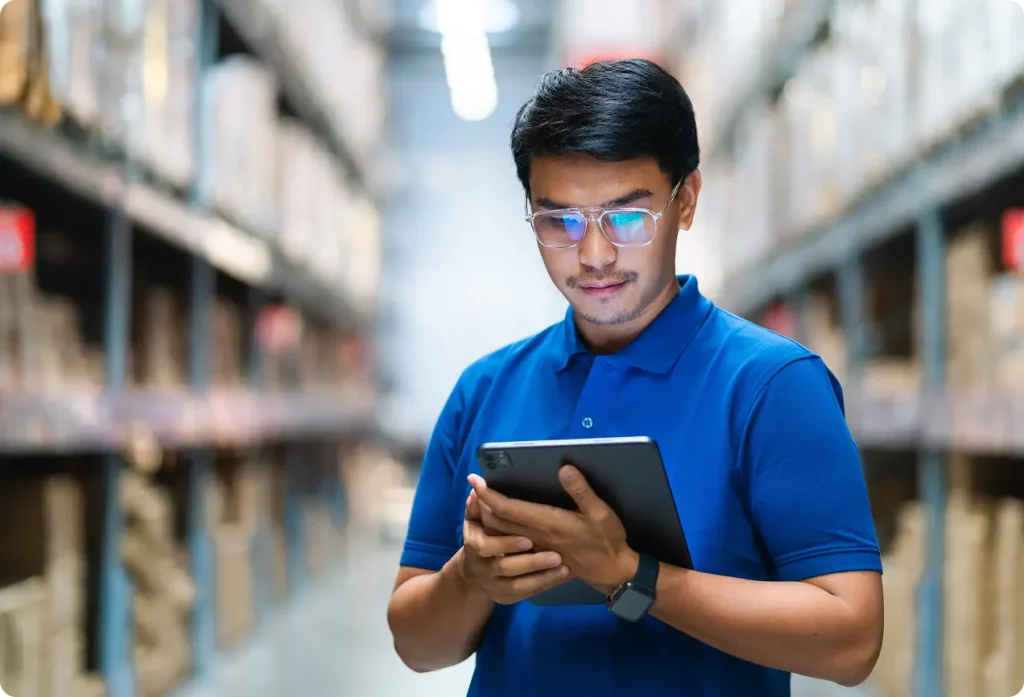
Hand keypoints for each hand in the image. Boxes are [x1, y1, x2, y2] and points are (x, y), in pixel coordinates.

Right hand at [457, 489, 572, 604]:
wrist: (473, 575)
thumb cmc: (481, 537)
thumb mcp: (475, 522)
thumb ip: (477, 506)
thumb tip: (476, 486)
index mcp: (474, 547)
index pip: (487, 547)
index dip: (507, 544)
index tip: (529, 539)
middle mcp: (482, 569)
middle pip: (506, 568)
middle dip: (531, 563)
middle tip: (557, 555)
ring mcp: (494, 587)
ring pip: (519, 586)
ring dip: (543, 577)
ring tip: (565, 567)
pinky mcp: (507, 598)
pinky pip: (528, 593)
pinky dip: (546, 585)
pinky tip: (564, 576)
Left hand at [468, 466, 638, 594]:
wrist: (611, 571)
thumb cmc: (606, 540)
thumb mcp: (600, 512)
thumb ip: (581, 490)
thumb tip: (564, 468)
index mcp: (546, 523)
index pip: (507, 508)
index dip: (488, 494)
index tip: (475, 479)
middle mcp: (535, 536)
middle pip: (497, 521)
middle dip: (482, 503)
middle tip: (475, 486)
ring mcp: (536, 546)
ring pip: (502, 533)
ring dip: (488, 517)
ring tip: (482, 500)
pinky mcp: (539, 553)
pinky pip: (510, 541)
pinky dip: (499, 529)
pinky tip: (500, 521)